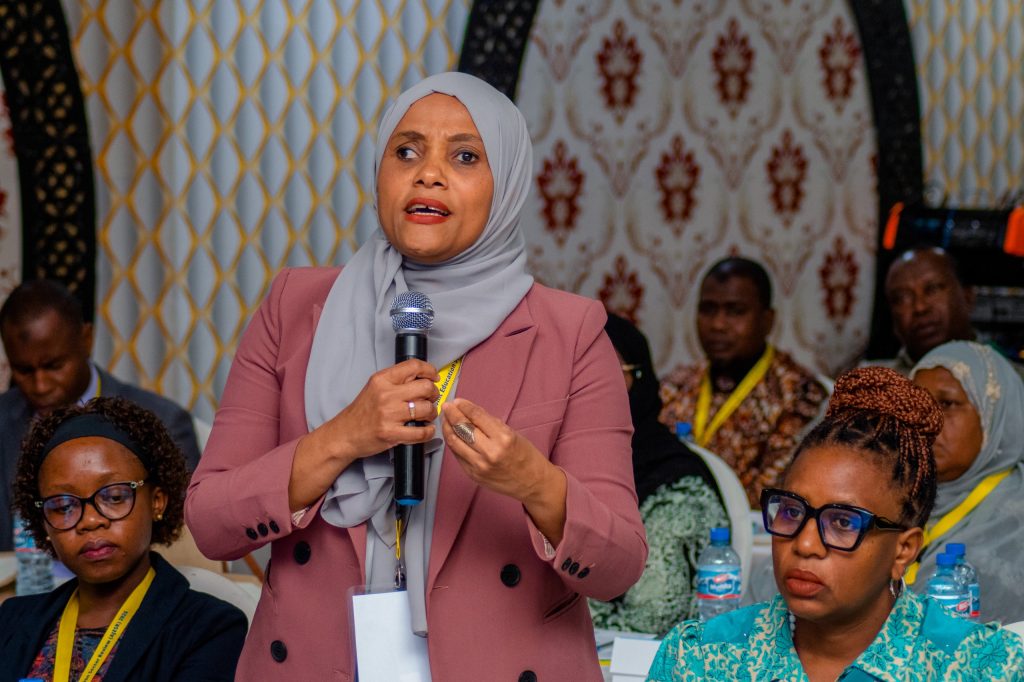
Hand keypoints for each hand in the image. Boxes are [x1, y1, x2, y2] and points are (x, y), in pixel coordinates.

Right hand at [319, 359, 440, 459]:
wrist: (345, 434)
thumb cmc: (362, 411)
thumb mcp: (375, 387)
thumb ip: (396, 380)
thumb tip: (423, 377)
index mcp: (382, 379)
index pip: (414, 366)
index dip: (430, 370)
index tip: (434, 377)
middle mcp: (386, 395)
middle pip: (425, 387)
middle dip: (434, 393)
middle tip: (430, 398)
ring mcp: (389, 415)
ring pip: (427, 409)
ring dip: (432, 413)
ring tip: (426, 415)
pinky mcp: (391, 434)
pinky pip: (421, 432)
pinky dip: (428, 432)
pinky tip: (425, 430)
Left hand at [441, 398, 566, 544]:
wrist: (533, 483)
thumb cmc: (526, 455)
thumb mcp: (513, 434)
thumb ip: (491, 424)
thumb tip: (470, 412)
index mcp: (503, 438)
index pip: (477, 417)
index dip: (465, 407)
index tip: (457, 400)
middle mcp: (490, 452)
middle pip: (462, 429)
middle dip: (451, 415)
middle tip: (446, 406)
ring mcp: (479, 466)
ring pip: (455, 443)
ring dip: (447, 429)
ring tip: (445, 420)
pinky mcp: (473, 475)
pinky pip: (458, 455)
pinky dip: (453, 443)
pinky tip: (451, 435)